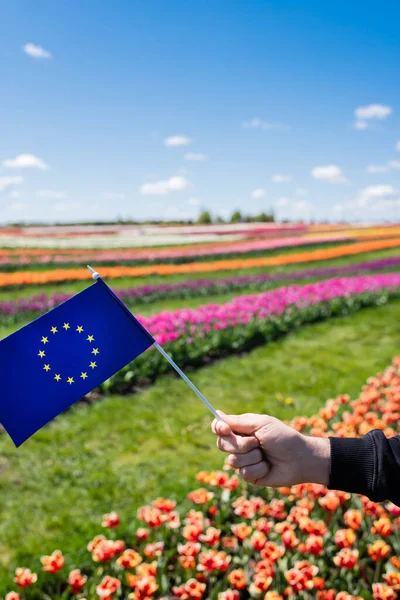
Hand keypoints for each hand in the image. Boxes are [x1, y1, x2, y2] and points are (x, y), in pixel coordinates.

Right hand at [212, 412, 330, 487]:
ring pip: (232, 460)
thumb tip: (217, 413)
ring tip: (265, 454)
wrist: (300, 458)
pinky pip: (244, 473)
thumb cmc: (283, 437)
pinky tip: (268, 466)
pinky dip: (258, 468)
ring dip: (251, 456)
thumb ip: (238, 422)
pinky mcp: (250, 476)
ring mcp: (244, 461)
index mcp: (242, 430)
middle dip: (240, 444)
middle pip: (222, 444)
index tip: (224, 429)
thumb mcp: (261, 424)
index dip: (218, 428)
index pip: (219, 428)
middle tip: (257, 442)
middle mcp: (240, 445)